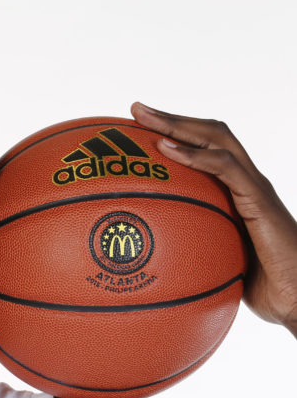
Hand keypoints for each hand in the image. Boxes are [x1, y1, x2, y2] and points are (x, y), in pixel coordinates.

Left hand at [131, 102, 296, 335]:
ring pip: (219, 139)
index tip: (139, 127)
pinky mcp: (260, 200)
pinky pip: (227, 168)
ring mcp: (255, 188)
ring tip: (144, 117)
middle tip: (136, 109)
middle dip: (171, 118)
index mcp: (236, 192)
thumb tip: (146, 256)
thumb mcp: (215, 263)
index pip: (206, 149)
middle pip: (210, 134)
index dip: (176, 133)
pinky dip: (195, 154)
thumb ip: (188, 249)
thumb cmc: (261, 288)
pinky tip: (166, 149)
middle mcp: (247, 182)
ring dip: (178, 124)